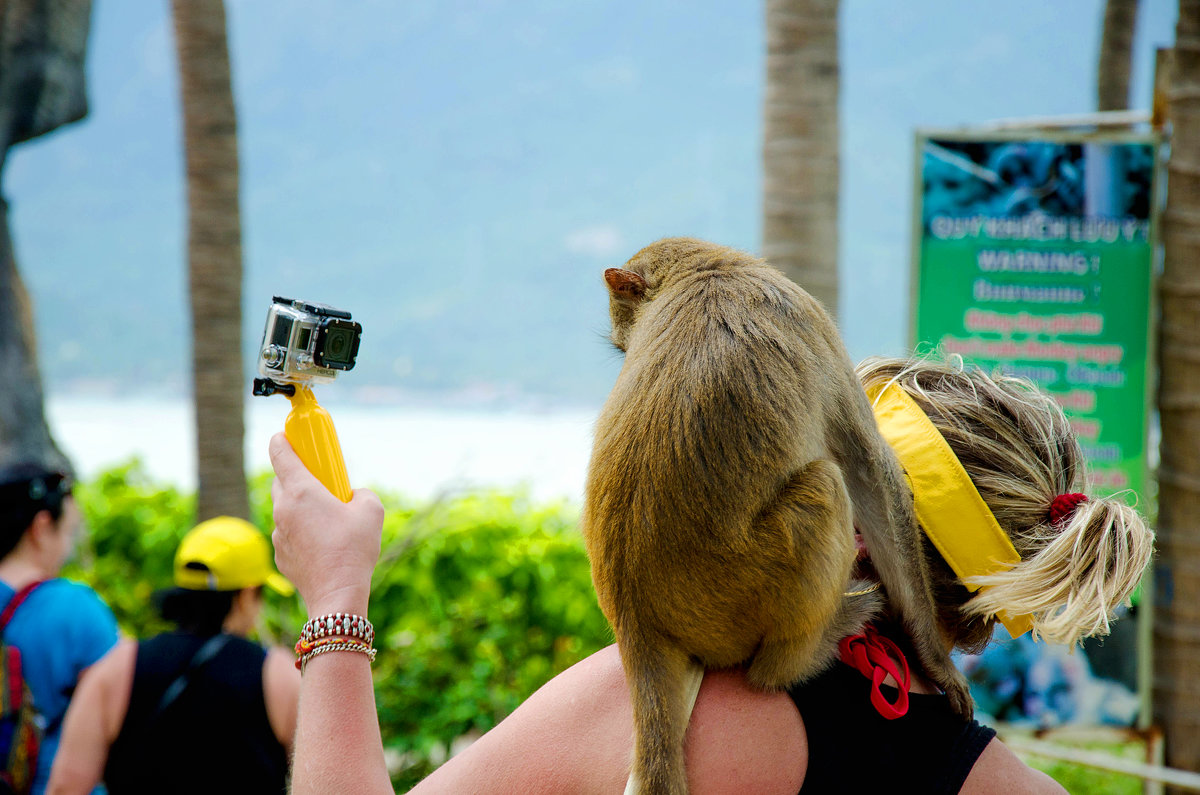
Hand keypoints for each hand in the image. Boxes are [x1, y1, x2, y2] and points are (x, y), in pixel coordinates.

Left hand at [269, 432, 383, 615]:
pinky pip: (287, 533)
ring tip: (327, 518)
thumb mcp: (372, 510)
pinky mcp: (280, 555)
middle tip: (320, 480)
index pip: (280, 453)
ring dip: (300, 506)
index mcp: (301, 491)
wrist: (338, 594)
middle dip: (296, 475)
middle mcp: (283, 509)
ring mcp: (278, 533)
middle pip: (280, 480)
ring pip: (285, 509)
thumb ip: (361, 493)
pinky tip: (322, 543)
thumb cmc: (354, 549)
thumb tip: (353, 495)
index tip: (288, 435)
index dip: (282, 439)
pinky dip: (300, 530)